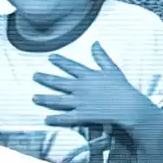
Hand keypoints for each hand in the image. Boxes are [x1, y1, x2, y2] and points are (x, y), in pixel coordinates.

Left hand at [33, 42, 151, 129]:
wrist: (129, 106)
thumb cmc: (122, 88)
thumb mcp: (112, 68)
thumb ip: (101, 56)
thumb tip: (95, 42)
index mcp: (88, 75)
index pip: (71, 66)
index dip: (60, 61)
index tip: (50, 57)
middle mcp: (81, 87)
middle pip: (59, 82)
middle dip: (45, 78)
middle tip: (34, 75)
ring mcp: (80, 101)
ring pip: (58, 100)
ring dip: (44, 98)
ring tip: (33, 98)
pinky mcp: (83, 115)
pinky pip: (66, 117)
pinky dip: (56, 118)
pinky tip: (46, 119)